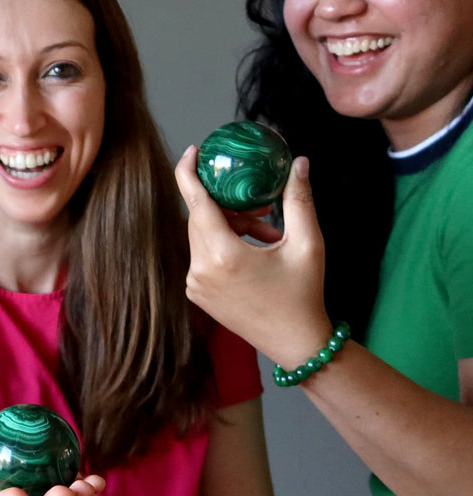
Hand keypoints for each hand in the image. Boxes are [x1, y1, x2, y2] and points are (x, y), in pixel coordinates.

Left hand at [175, 145, 332, 366]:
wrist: (295, 344)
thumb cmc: (304, 295)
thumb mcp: (307, 244)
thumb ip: (298, 200)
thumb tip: (299, 164)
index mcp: (223, 256)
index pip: (196, 203)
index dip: (189, 173)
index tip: (193, 151)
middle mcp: (200, 271)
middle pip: (201, 218)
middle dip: (228, 203)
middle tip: (259, 201)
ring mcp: (195, 285)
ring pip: (204, 236)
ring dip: (231, 225)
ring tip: (268, 232)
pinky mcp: (197, 294)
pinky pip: (204, 256)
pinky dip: (225, 245)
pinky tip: (255, 251)